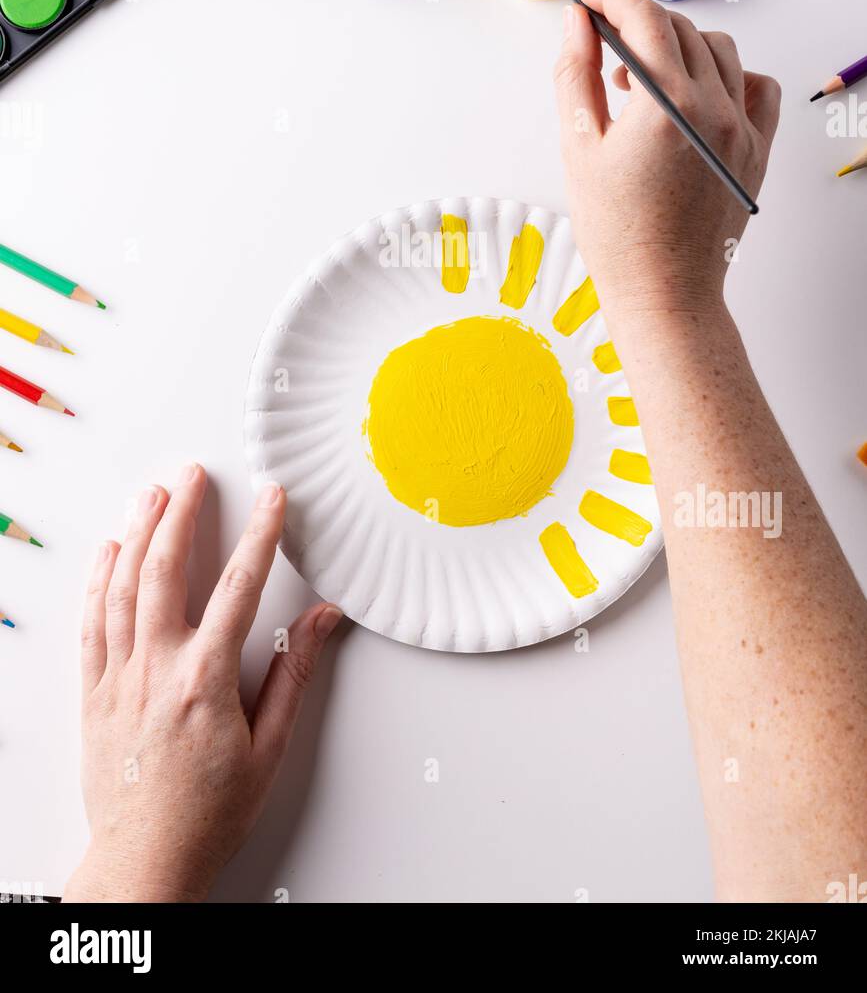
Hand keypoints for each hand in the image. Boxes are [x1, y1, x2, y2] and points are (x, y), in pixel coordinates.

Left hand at [64, 465, 341, 902]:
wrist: (145, 860)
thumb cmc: (209, 813)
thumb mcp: (270, 749)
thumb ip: (295, 676)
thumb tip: (325, 622)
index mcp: (205, 681)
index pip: (238, 587)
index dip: (260, 535)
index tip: (272, 499)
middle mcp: (156, 669)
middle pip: (165, 571)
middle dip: (182, 513)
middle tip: (194, 475)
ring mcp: (119, 677)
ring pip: (122, 587)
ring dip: (138, 533)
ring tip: (152, 494)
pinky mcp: (94, 691)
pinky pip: (92, 622)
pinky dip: (99, 580)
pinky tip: (108, 552)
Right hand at [554, 0, 780, 326]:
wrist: (664, 291)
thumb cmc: (619, 234)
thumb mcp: (579, 147)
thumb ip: (576, 75)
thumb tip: (578, 25)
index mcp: (666, 106)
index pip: (642, 19)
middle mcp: (712, 109)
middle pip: (678, 30)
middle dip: (636, 20)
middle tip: (601, 36)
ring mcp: (741, 129)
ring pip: (719, 50)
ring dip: (678, 45)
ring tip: (641, 77)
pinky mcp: (756, 149)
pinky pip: (756, 87)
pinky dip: (728, 75)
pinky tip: (696, 93)